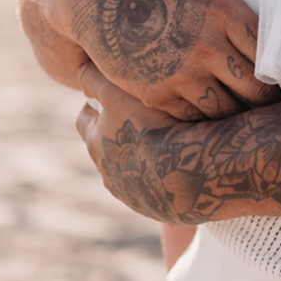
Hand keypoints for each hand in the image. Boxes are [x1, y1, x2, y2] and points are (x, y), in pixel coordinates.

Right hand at [57, 0, 280, 121]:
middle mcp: (205, 46)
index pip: (273, 51)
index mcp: (222, 10)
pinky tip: (210, 110)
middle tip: (274, 99)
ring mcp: (179, 73)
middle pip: (257, 89)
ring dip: (239, 113)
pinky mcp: (155, 94)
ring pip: (228, 112)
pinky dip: (206, 119)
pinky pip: (194, 119)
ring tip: (245, 110)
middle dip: (269, 98)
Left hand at [75, 62, 197, 222]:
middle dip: (118, 130)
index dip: (97, 103)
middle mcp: (110, 176)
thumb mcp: (118, 93)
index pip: (85, 120)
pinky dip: (166, 174)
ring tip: (166, 138)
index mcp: (96, 146)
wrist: (198, 171)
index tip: (111, 93)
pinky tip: (183, 160)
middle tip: (139, 113)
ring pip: (133, 171)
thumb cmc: (155, 126)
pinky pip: (159, 188)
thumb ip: (95, 78)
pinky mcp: (162, 210)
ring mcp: (136, 196)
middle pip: (107, 148)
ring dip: (143, 155)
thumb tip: (82, 70)